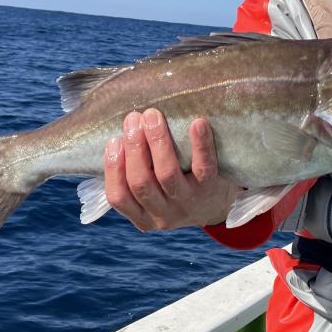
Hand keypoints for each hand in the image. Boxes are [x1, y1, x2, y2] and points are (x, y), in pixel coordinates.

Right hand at [104, 109, 238, 231]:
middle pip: (141, 182)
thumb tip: (122, 132)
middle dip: (134, 147)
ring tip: (153, 116)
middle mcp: (163, 213)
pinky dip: (200, 145)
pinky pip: (204, 167)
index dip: (113, 169)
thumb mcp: (154, 192)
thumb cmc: (176, 187)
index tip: (114, 140)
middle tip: (133, 118)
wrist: (219, 204)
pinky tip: (197, 123)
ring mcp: (187, 202)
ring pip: (168, 174)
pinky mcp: (211, 190)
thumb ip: (136, 172)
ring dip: (158, 141)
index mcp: (142, 215)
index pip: (118, 197)